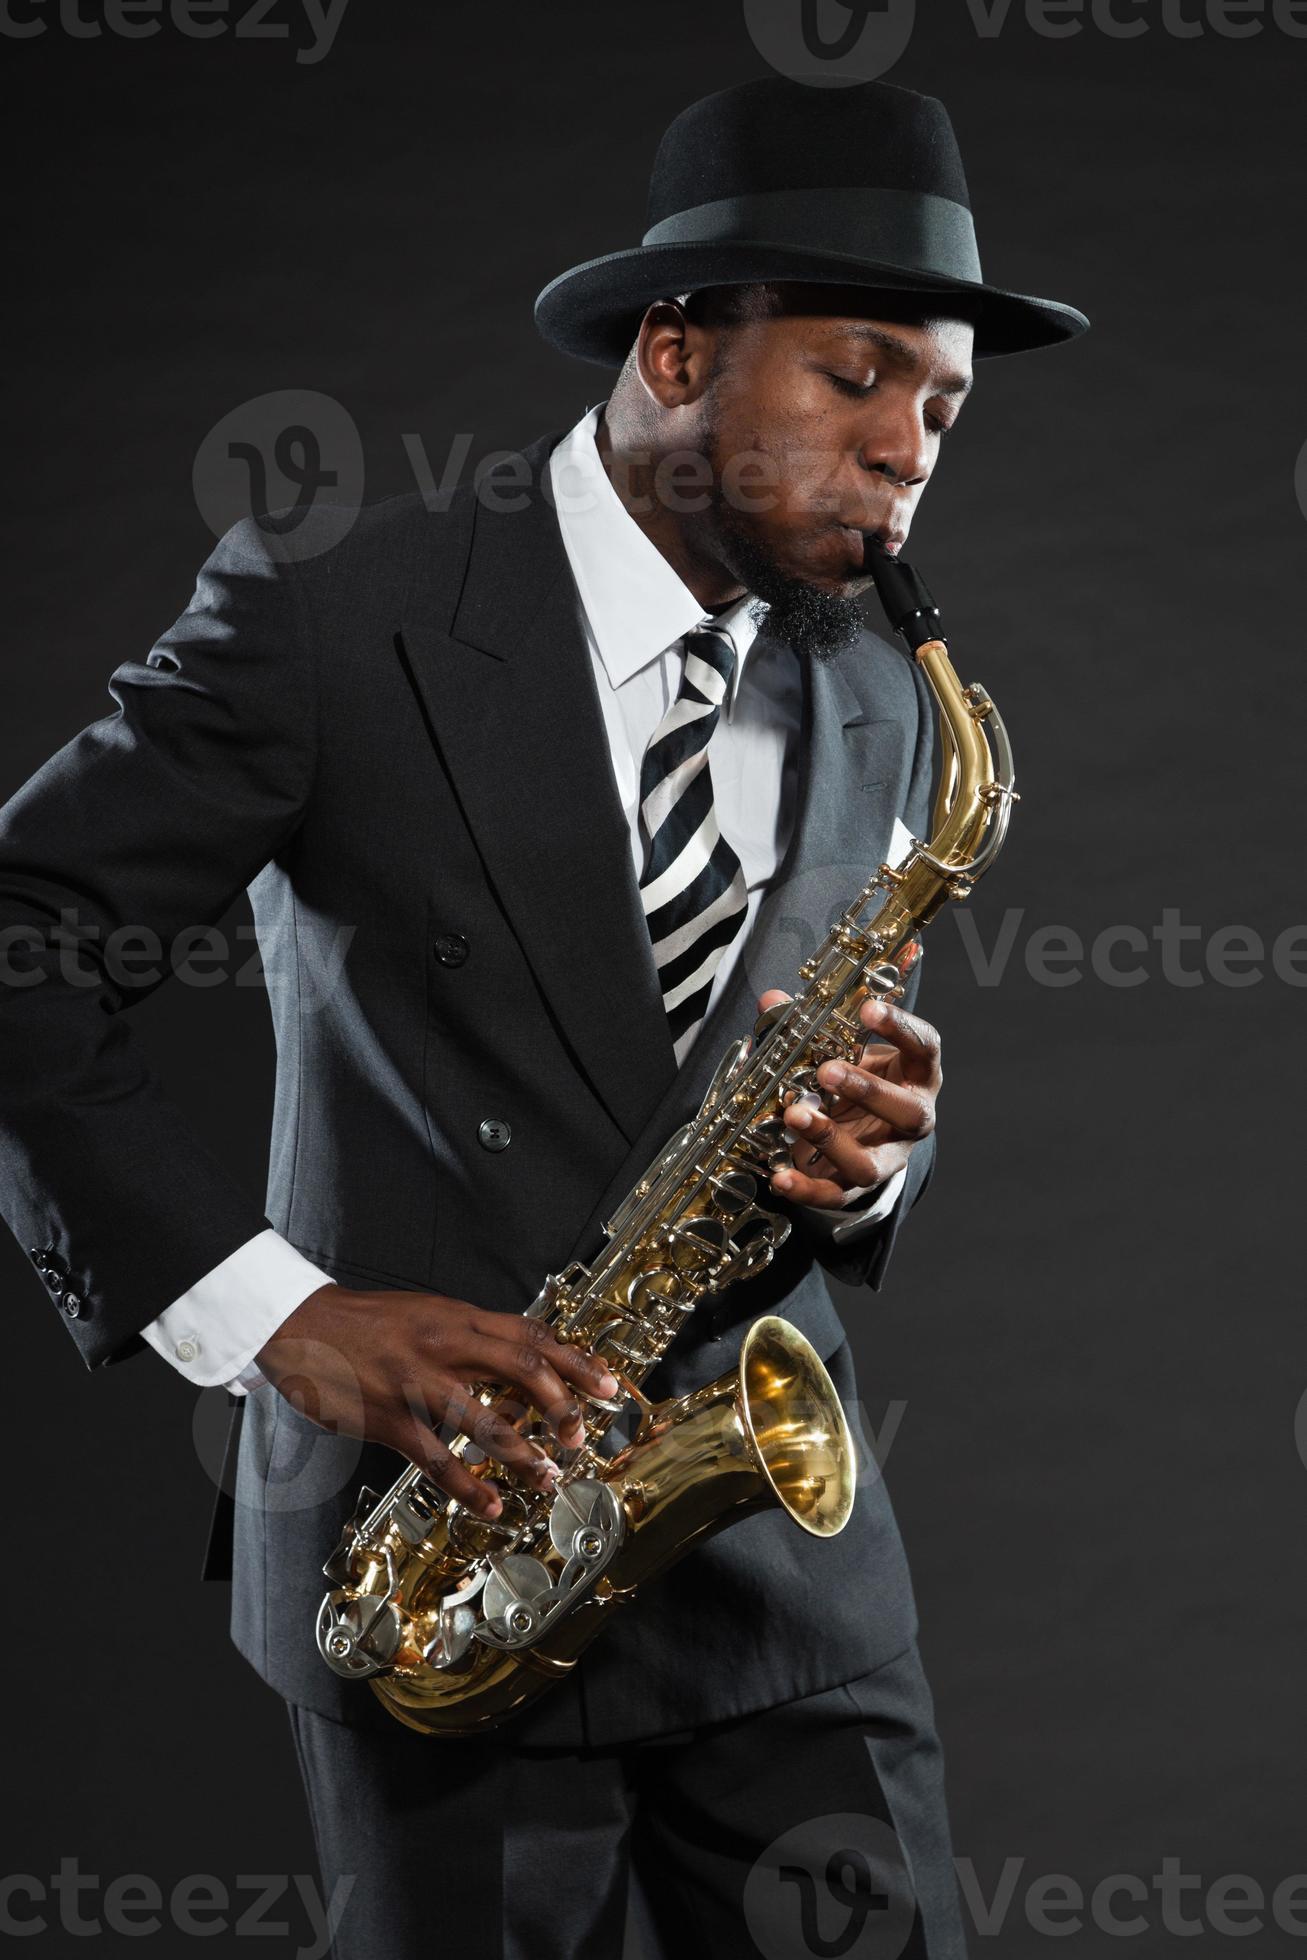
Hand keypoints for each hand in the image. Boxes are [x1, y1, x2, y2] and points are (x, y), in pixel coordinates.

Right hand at [255, 1285, 620, 1520]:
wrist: (302, 1325)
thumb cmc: (367, 1322)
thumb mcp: (427, 1314)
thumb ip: (470, 1335)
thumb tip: (519, 1359)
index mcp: (459, 1318)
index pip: (532, 1336)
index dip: (576, 1362)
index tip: (607, 1385)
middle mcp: (446, 1345)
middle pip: (524, 1371)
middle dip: (562, 1408)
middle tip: (578, 1437)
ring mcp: (418, 1383)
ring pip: (486, 1421)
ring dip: (524, 1456)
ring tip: (546, 1478)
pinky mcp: (391, 1419)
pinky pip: (438, 1460)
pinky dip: (469, 1488)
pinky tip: (491, 1506)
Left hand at [756, 988, 941, 1209]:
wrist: (864, 1133)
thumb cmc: (859, 1081)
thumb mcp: (846, 1050)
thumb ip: (812, 1027)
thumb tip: (770, 1001)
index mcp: (917, 1076)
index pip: (924, 1048)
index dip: (901, 1028)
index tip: (868, 1008)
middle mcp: (911, 1120)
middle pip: (906, 1111)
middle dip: (867, 1091)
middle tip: (826, 1070)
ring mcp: (888, 1158)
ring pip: (870, 1162)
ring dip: (831, 1139)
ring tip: (795, 1115)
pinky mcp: (857, 1186)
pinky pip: (836, 1195)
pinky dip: (807, 1189)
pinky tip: (780, 1177)